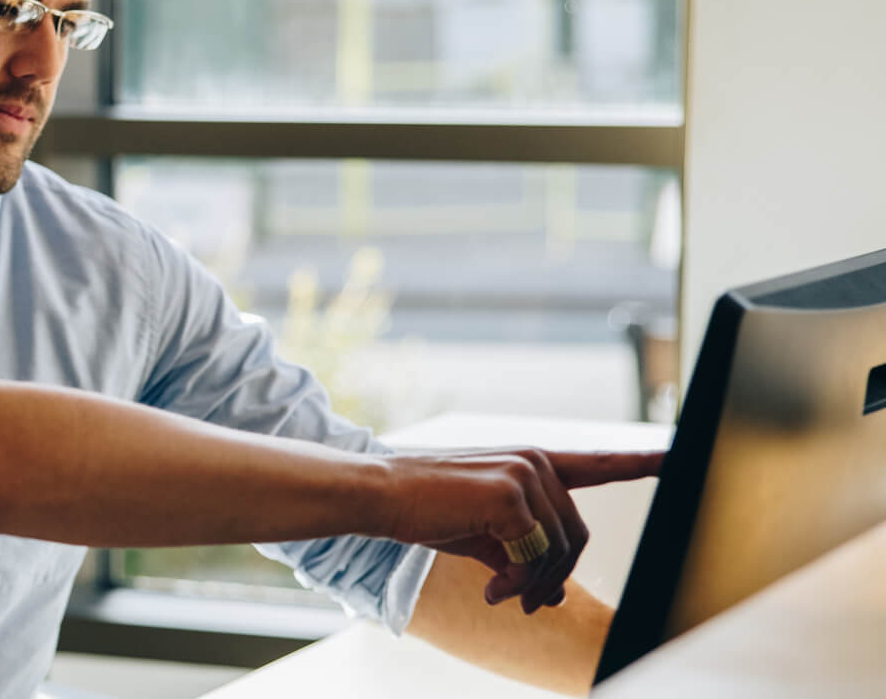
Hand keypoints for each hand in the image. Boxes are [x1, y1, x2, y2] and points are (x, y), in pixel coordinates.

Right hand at [379, 449, 661, 614]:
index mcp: (532, 463)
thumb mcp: (483, 534)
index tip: (678, 457)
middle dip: (552, 578)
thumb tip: (552, 598)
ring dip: (530, 585)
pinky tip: (489, 588)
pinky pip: (534, 557)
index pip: (599, 463)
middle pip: (577, 536)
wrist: (382, 494)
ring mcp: (526, 473)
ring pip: (559, 551)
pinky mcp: (511, 495)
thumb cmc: (428, 511)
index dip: (642, 462)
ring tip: (498, 593)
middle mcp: (536, 461)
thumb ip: (524, 556)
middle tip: (521, 602)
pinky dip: (515, 583)